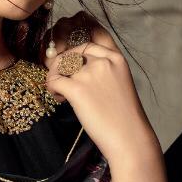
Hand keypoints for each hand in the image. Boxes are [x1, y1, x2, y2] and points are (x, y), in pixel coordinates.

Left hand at [45, 12, 154, 163]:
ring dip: (55, 77)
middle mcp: (103, 62)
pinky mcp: (77, 89)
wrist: (129, 138)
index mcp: (116, 59)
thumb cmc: (124, 116)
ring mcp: (90, 74)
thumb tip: (74, 66)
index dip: (74, 53)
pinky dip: (52, 88)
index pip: (88, 43)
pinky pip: (53, 80)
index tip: (69, 65)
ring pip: (59, 65)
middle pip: (71, 53)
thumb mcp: (119, 83)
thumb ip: (103, 70)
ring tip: (62, 93)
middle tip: (63, 82)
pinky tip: (60, 98)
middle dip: (62, 66)